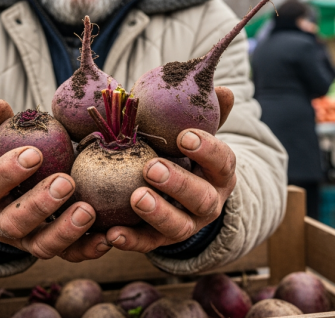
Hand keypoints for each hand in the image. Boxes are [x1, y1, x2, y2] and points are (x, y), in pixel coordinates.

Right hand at [0, 100, 109, 261]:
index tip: (34, 154)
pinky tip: (107, 237)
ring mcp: (27, 241)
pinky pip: (70, 255)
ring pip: (42, 246)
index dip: (9, 172)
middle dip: (40, 204)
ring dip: (65, 230)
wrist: (9, 201)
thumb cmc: (6, 164)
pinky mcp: (53, 250)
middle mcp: (2, 224)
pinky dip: (88, 249)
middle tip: (66, 182)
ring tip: (88, 211)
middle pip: (15, 222)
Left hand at [106, 87, 236, 252]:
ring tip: (136, 198)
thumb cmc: (186, 154)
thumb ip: (206, 113)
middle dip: (178, 184)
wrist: (183, 196)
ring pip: (178, 227)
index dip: (206, 150)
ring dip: (158, 213)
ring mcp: (187, 224)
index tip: (184, 136)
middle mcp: (209, 202)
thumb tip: (223, 89)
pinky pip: (147, 244)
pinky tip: (112, 234)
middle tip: (151, 168)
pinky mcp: (160, 241)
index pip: (222, 161)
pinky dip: (130, 241)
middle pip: (201, 198)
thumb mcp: (197, 134)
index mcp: (220, 173)